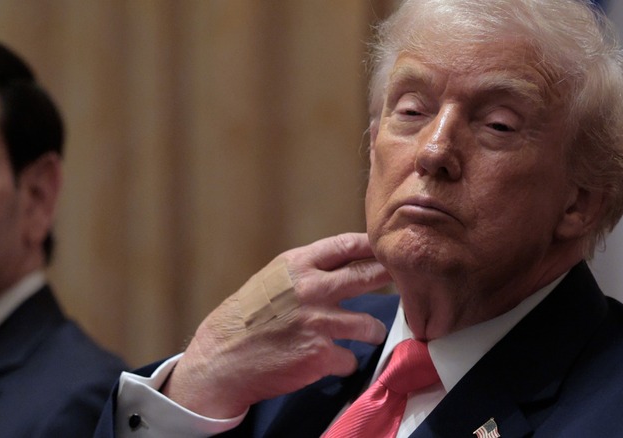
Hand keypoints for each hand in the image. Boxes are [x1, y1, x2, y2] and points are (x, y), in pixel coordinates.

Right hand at [162, 233, 391, 417]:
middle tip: (402, 284)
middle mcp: (311, 289)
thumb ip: (308, 271)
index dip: (374, 246)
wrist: (220, 359)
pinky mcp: (320, 355)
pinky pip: (350, 359)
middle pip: (369, 276)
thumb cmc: (247, 318)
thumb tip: (348, 263)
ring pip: (370, 325)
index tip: (389, 250)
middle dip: (390, 279)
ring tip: (366, 334)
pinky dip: (344, 363)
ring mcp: (318, 322)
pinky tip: (330, 362)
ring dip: (371, 332)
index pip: (348, 245)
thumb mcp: (273, 280)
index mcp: (297, 265)